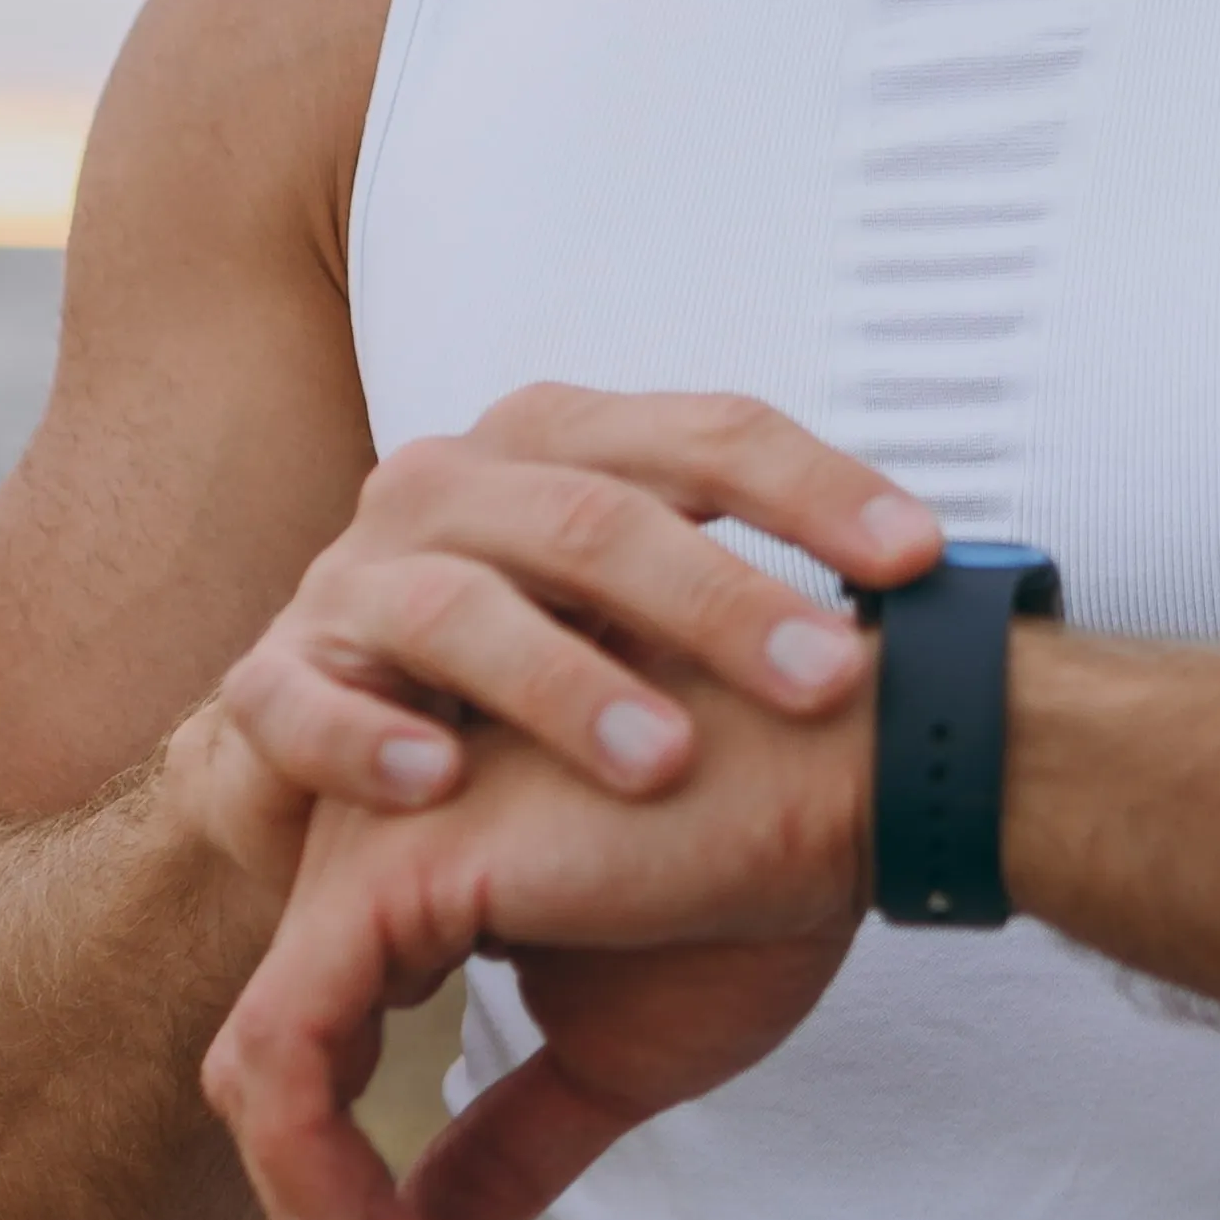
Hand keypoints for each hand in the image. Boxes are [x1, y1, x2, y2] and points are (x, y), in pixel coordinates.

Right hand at [162, 387, 941, 889]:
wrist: (324, 759)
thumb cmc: (526, 683)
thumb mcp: (638, 616)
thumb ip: (752, 593)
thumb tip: (952, 607)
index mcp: (560, 447)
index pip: (706, 436)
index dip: (816, 488)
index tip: (923, 558)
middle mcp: (454, 486)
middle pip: (594, 515)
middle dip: (719, 598)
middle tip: (824, 680)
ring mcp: (354, 581)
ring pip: (459, 605)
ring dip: (563, 682)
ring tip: (659, 760)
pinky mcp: (267, 683)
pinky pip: (305, 701)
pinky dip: (368, 739)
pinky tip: (435, 783)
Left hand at [200, 670, 876, 1219]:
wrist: (852, 795)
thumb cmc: (753, 896)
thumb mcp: (614, 1061)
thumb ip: (510, 1145)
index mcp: (412, 878)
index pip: (313, 1051)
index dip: (356, 1191)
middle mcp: (362, 846)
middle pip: (267, 1069)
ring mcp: (363, 848)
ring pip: (257, 1073)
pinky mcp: (385, 874)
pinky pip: (289, 1059)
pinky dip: (333, 1184)